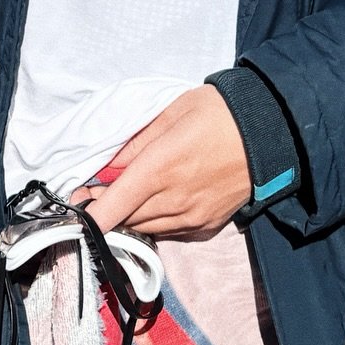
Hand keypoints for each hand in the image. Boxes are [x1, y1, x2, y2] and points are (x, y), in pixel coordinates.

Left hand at [73, 86, 253, 240]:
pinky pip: (170, 232)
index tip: (74, 209)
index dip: (87, 216)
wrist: (270, 131)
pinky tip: (163, 200)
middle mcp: (173, 200)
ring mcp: (192, 218)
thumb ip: (134, 144)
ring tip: (133, 192)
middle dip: (107, 208)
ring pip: (145, 228)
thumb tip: (105, 168)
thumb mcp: (171, 113)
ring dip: (132, 215)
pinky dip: (158, 220)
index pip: (110, 208)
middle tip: (99, 189)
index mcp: (160, 168)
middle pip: (124, 220)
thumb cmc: (217, 112)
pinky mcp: (207, 227)